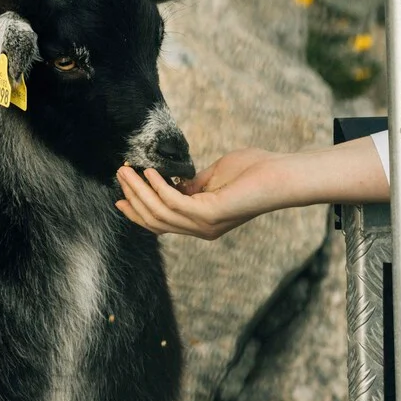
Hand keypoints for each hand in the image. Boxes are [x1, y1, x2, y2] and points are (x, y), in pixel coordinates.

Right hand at [115, 149, 277, 240]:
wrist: (281, 175)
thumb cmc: (255, 171)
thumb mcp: (215, 177)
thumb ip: (194, 185)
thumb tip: (173, 184)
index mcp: (203, 222)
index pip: (162, 223)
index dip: (138, 212)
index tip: (119, 199)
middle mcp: (202, 229)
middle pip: (156, 221)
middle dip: (134, 200)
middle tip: (119, 178)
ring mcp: (205, 224)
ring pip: (160, 212)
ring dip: (139, 191)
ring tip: (127, 171)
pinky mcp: (210, 214)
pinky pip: (174, 203)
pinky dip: (158, 188)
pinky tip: (150, 172)